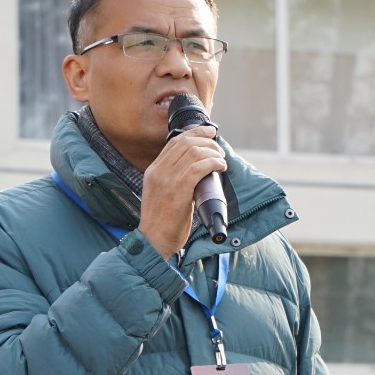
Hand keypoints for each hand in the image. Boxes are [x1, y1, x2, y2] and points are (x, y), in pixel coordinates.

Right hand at [136, 124, 225, 257]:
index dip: (194, 133)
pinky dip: (213, 163)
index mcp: (153, 171)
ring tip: (221, 160)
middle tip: (219, 148)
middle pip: (185, 142)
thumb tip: (198, 171)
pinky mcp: (178, 191)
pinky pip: (199, 168)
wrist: (153, 241)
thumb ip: (174, 180)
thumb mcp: (161, 194)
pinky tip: (220, 167)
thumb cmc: (161, 222)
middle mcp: (158, 171)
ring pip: (194, 152)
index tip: (209, 133)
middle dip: (207, 140)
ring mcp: (167, 180)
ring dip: (213, 153)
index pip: (174, 142)